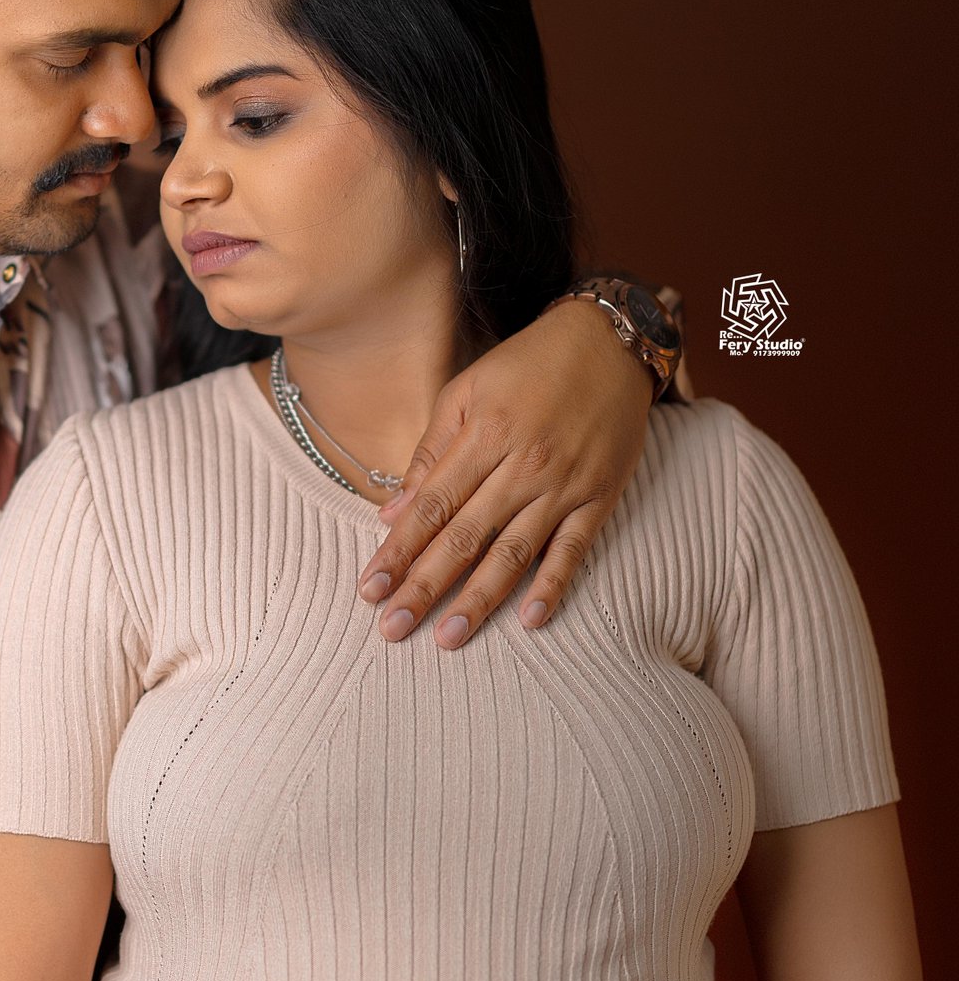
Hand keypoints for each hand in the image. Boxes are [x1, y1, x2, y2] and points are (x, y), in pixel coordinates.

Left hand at [358, 294, 654, 647]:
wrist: (611, 341)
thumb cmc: (529, 365)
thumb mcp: (468, 391)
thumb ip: (430, 452)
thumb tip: (392, 511)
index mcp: (484, 436)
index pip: (430, 507)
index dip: (397, 551)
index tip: (370, 589)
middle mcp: (522, 466)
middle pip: (464, 538)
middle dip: (424, 587)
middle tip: (392, 629)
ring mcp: (563, 485)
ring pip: (513, 553)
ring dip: (477, 600)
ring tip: (448, 638)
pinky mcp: (599, 498)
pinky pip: (573, 550)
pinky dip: (553, 586)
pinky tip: (529, 620)